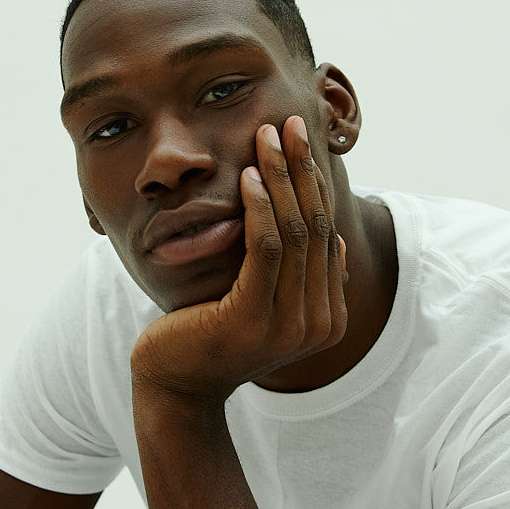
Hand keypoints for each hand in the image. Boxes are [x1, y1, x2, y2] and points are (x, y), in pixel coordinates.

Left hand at [130, 116, 347, 401]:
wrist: (174, 385)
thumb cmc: (212, 334)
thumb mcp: (265, 299)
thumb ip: (298, 276)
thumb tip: (335, 244)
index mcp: (328, 318)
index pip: (328, 233)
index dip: (315, 181)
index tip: (299, 138)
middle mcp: (319, 324)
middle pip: (316, 226)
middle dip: (302, 168)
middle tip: (288, 123)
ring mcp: (290, 326)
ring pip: (294, 232)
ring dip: (281, 177)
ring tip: (266, 138)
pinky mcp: (254, 320)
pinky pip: (266, 249)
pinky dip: (260, 207)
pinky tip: (247, 176)